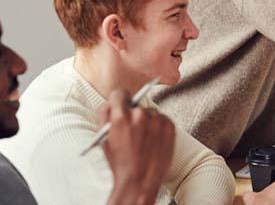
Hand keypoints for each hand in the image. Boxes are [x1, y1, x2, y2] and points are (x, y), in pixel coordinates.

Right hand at [101, 89, 175, 204]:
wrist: (140, 180)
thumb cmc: (120, 162)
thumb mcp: (104, 139)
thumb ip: (105, 118)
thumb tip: (110, 104)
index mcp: (120, 117)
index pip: (120, 94)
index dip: (119, 100)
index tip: (121, 104)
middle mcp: (140, 115)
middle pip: (136, 106)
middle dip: (133, 115)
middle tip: (133, 130)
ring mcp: (157, 120)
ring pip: (151, 113)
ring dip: (148, 121)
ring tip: (144, 140)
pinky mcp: (170, 126)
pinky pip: (163, 120)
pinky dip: (159, 127)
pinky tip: (154, 141)